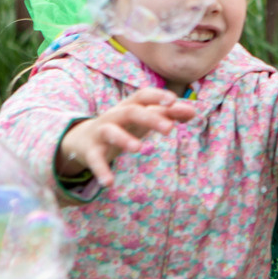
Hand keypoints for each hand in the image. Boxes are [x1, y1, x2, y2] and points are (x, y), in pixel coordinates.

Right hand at [55, 87, 196, 186]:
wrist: (82, 139)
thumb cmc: (123, 125)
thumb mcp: (144, 119)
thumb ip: (168, 114)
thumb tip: (194, 111)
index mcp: (129, 106)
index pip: (143, 95)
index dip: (157, 96)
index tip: (173, 100)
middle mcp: (114, 116)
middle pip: (131, 112)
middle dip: (149, 118)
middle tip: (169, 129)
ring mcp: (101, 132)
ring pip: (110, 132)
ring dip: (124, 138)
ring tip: (138, 148)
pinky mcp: (91, 151)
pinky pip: (95, 159)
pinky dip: (101, 170)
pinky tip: (109, 183)